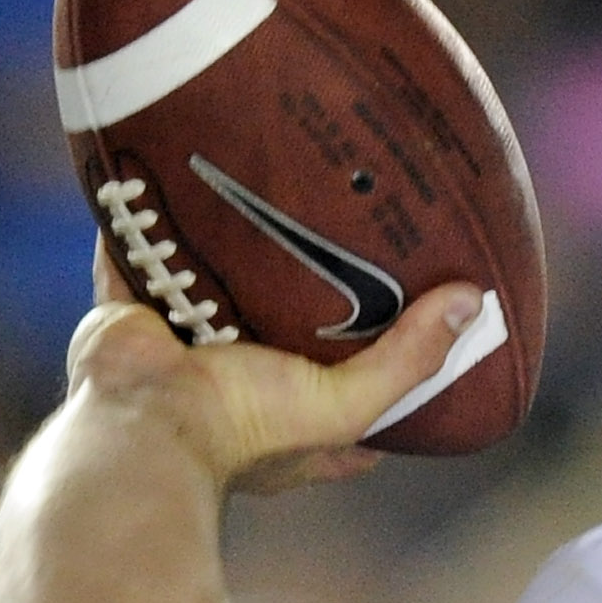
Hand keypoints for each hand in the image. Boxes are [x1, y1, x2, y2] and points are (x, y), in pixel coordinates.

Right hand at [75, 235, 481, 494]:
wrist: (145, 420)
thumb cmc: (245, 427)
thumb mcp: (347, 403)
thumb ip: (408, 358)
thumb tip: (472, 301)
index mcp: (283, 426)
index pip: (344, 404)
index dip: (375, 375)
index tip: (408, 330)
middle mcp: (229, 387)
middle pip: (274, 334)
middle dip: (298, 301)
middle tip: (336, 245)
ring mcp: (176, 348)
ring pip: (206, 290)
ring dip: (227, 256)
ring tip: (264, 199)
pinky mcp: (129, 311)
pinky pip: (135, 255)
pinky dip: (148, 222)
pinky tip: (175, 175)